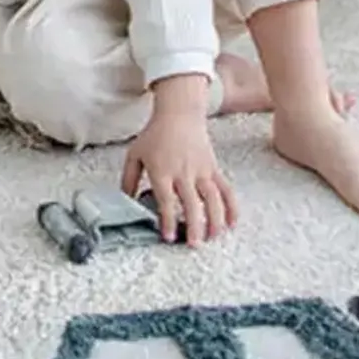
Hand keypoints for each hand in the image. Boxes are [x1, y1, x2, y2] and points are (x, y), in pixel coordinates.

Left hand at [121, 104, 237, 247]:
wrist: (179, 113)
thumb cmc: (155, 135)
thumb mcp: (135, 154)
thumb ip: (128, 180)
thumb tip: (126, 203)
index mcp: (161, 170)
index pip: (166, 200)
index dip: (168, 220)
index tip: (168, 237)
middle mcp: (182, 172)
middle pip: (192, 203)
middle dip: (194, 226)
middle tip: (193, 245)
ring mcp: (201, 170)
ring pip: (212, 199)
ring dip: (215, 221)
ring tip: (212, 238)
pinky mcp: (213, 168)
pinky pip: (226, 190)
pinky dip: (231, 207)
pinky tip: (232, 223)